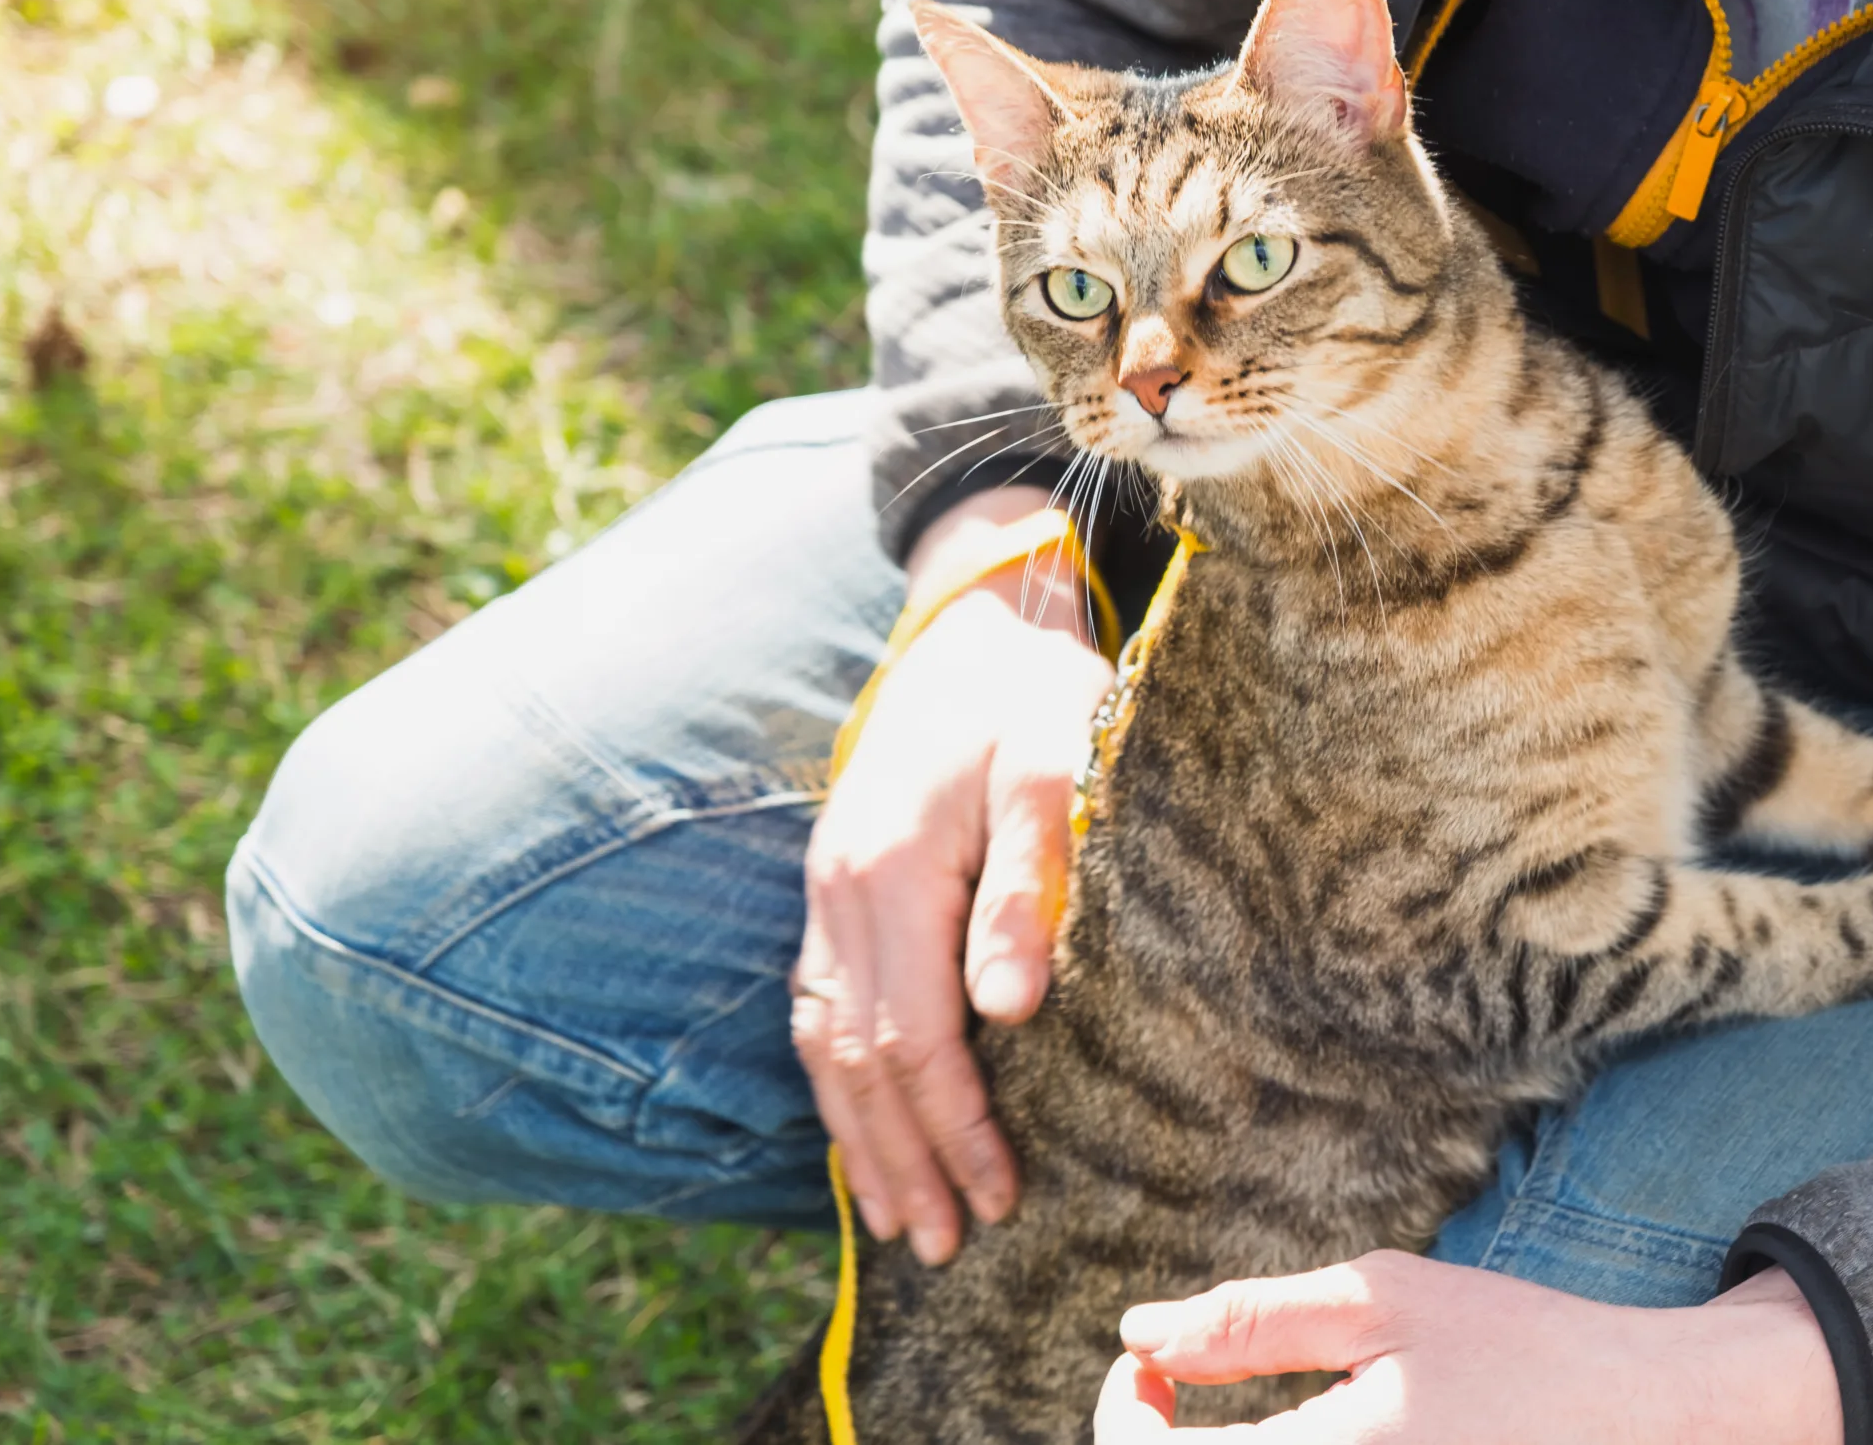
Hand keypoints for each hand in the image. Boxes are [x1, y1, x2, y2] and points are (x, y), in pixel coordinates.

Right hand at [792, 487, 1113, 1265]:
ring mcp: (827, 891)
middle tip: (950, 1246)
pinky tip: (864, 1133)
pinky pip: (816, 1006)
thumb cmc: (1036, 697)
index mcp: (896, 867)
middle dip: (905, 1160)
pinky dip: (838, 1083)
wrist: (977, 625)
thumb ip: (1030, 882)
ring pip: (823, 1044)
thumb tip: (1008, 1012)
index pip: (916, 1035)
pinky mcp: (834, 889)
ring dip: (862, 1140)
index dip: (956, 1127)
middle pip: (859, 1059)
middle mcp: (843, 889)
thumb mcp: (1056, 767)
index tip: (1002, 1196)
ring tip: (904, 1223)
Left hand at [1095, 1251, 1843, 1444]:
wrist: (1651, 1421)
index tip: (1150, 1364)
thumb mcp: (1384, 1301)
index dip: (1124, 1415)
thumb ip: (1252, 1322)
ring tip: (1230, 1418)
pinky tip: (1304, 1441)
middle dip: (1161, 1444)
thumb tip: (1138, 1333)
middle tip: (1177, 1385)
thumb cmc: (1522, 1349)